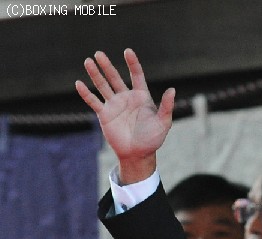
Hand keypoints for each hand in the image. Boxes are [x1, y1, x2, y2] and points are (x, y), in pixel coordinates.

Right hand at [75, 48, 174, 182]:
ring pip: (102, 86)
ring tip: (88, 61)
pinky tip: (79, 84)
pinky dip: (86, 94)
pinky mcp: (104, 115)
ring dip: (95, 74)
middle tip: (99, 53)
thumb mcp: (163, 123)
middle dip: (107, 66)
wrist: (138, 154)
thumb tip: (172, 90)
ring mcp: (114, 105)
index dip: (132, 63)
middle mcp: (126, 98)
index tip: (127, 52)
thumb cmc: (153, 139)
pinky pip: (93, 102)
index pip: (136, 75)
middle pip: (115, 77)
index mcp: (142, 97)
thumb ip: (167, 106)